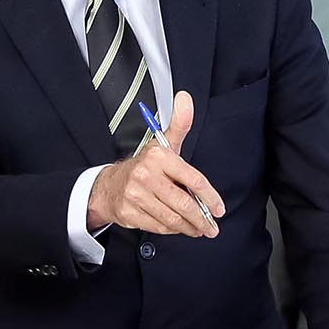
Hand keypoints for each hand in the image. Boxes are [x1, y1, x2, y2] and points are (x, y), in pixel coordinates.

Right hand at [85, 91, 225, 237]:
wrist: (109, 186)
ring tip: (199, 229)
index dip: (209, 197)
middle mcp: (146, 175)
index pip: (192, 179)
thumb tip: (185, 98)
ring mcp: (136, 195)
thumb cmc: (145, 167)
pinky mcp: (130, 212)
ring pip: (172, 219)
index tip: (219, 209)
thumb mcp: (163, 144)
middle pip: (183, 204)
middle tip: (211, 226)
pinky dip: (172, 230)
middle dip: (201, 219)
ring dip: (190, 227)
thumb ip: (179, 124)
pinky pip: (159, 227)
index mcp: (158, 157)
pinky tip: (179, 228)